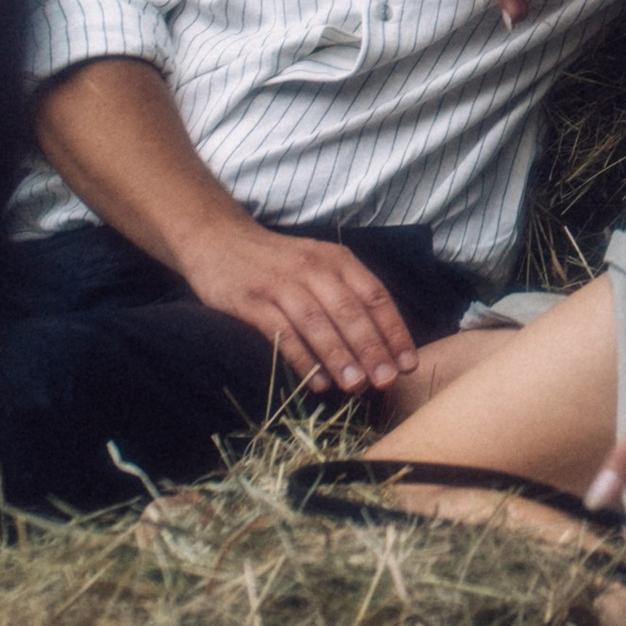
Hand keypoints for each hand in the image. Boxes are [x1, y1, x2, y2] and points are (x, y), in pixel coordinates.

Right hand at [182, 220, 417, 393]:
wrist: (217, 239)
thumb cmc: (279, 262)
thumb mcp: (319, 265)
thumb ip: (347, 295)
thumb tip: (382, 344)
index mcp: (338, 260)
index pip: (375, 297)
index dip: (394, 331)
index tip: (408, 364)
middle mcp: (313, 268)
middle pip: (350, 311)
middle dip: (372, 348)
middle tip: (387, 381)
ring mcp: (281, 283)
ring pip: (317, 322)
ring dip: (339, 356)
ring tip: (356, 386)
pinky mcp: (251, 300)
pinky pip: (281, 332)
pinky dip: (301, 357)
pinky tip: (317, 382)